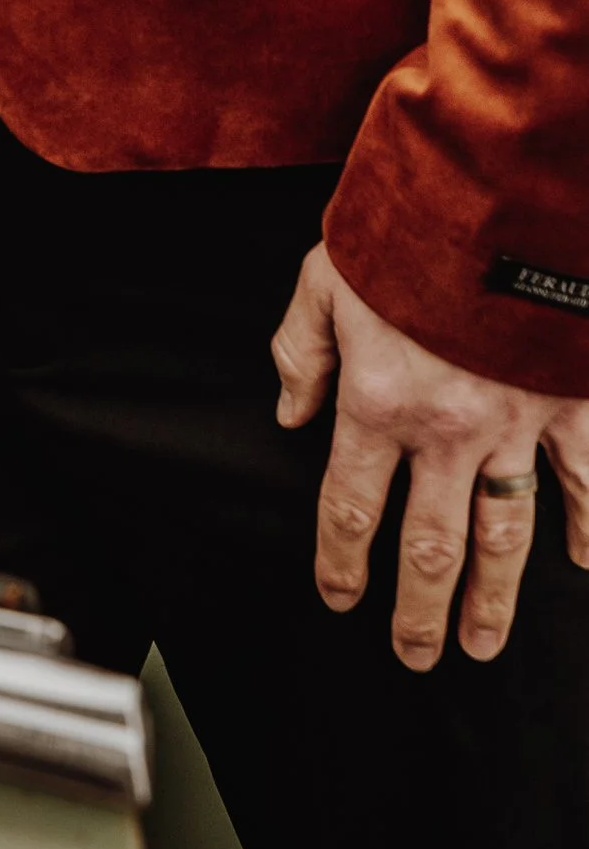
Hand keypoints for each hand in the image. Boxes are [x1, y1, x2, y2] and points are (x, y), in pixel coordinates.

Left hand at [273, 242, 588, 665]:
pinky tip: (585, 563)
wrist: (496, 193)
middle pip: (427, 546)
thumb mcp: (324, 276)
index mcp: (379, 401)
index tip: (339, 597)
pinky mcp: (571, 405)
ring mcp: (516, 424)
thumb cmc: (407, 226)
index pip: (350, 506)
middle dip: (416, 610)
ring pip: (504, 536)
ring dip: (493, 599)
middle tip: (413, 655)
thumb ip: (301, 349)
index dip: (340, 561)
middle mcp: (447, 430)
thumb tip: (289, 411)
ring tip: (483, 645)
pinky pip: (584, 482)